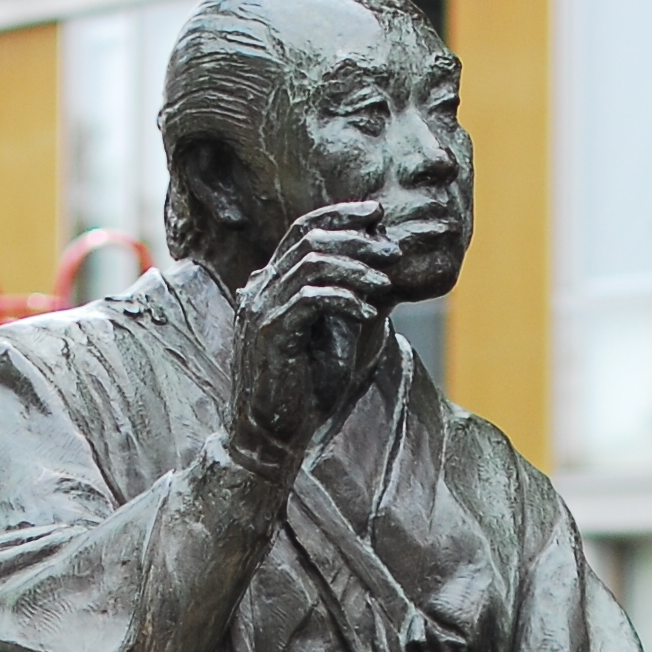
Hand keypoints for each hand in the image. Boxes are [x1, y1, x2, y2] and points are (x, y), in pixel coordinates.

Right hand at [229, 202, 396, 477]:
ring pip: (311, 263)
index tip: (376, 214)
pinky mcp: (270, 332)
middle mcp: (259, 289)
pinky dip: (345, 300)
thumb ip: (341, 303)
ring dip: (355, 269)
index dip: (339, 214)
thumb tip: (378, 274)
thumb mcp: (330, 339)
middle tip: (391, 252)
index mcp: (270, 285)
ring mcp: (261, 309)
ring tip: (385, 283)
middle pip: (308, 237)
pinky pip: (311, 299)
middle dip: (355, 238)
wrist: (271, 437)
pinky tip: (368, 314)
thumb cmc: (302, 395)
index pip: (302, 230)